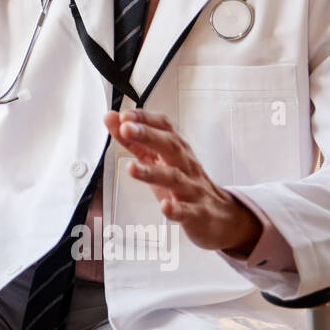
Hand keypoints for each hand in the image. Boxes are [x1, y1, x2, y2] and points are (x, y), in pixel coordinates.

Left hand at [103, 108, 261, 254]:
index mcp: (176, 150)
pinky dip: (175, 209)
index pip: (163, 127)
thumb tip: (111, 119)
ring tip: (131, 167)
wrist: (219, 214)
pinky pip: (186, 211)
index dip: (144, 119)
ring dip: (151, 172)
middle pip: (169, 146)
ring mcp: (191, 188)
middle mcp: (185, 165)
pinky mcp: (196, 213)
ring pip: (174, 177)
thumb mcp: (156, 158)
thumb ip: (132, 140)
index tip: (125, 115)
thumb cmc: (184, 182)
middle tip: (126, 128)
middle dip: (147, 135)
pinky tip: (165, 206)